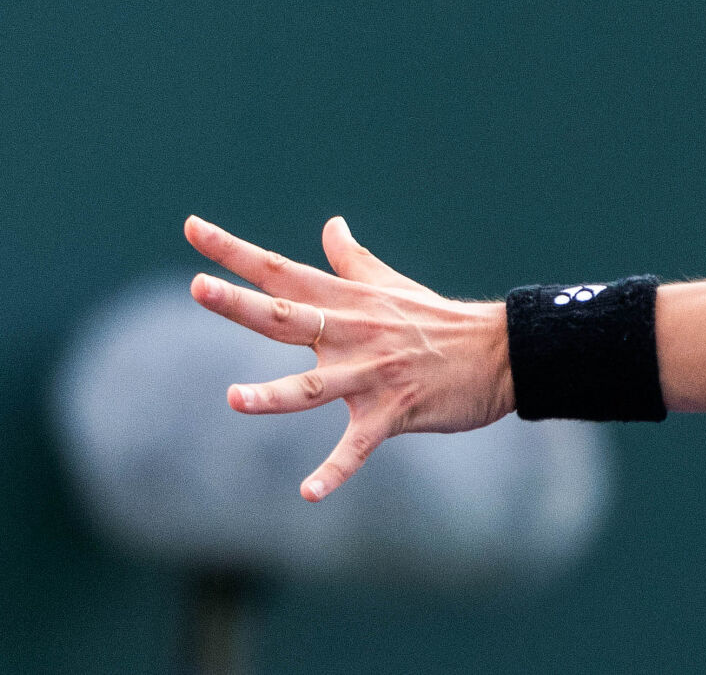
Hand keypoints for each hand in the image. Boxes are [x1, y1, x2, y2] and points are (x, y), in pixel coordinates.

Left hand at [185, 214, 513, 501]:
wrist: (501, 353)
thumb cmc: (439, 320)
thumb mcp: (392, 285)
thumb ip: (352, 260)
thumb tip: (331, 225)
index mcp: (347, 301)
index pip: (281, 271)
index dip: (234, 251)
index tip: (192, 228)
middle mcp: (352, 333)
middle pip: (288, 318)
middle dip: (241, 305)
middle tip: (197, 286)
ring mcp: (372, 374)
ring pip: (314, 386)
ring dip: (274, 394)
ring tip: (234, 399)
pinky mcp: (393, 412)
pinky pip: (358, 446)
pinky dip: (335, 471)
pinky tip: (309, 493)